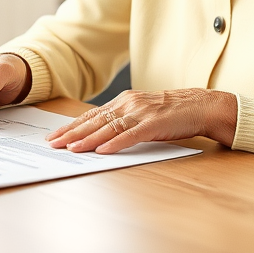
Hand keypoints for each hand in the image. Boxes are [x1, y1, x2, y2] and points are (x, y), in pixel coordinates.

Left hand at [45, 89, 237, 153]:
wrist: (200, 106)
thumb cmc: (171, 113)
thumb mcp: (141, 113)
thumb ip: (122, 121)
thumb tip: (99, 136)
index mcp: (124, 101)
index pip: (91, 115)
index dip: (71, 126)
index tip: (54, 136)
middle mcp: (129, 104)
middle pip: (94, 121)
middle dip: (71, 133)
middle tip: (52, 144)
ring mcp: (141, 113)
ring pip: (109, 128)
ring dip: (88, 139)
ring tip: (71, 148)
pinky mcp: (154, 124)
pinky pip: (131, 135)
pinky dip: (116, 143)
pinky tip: (102, 151)